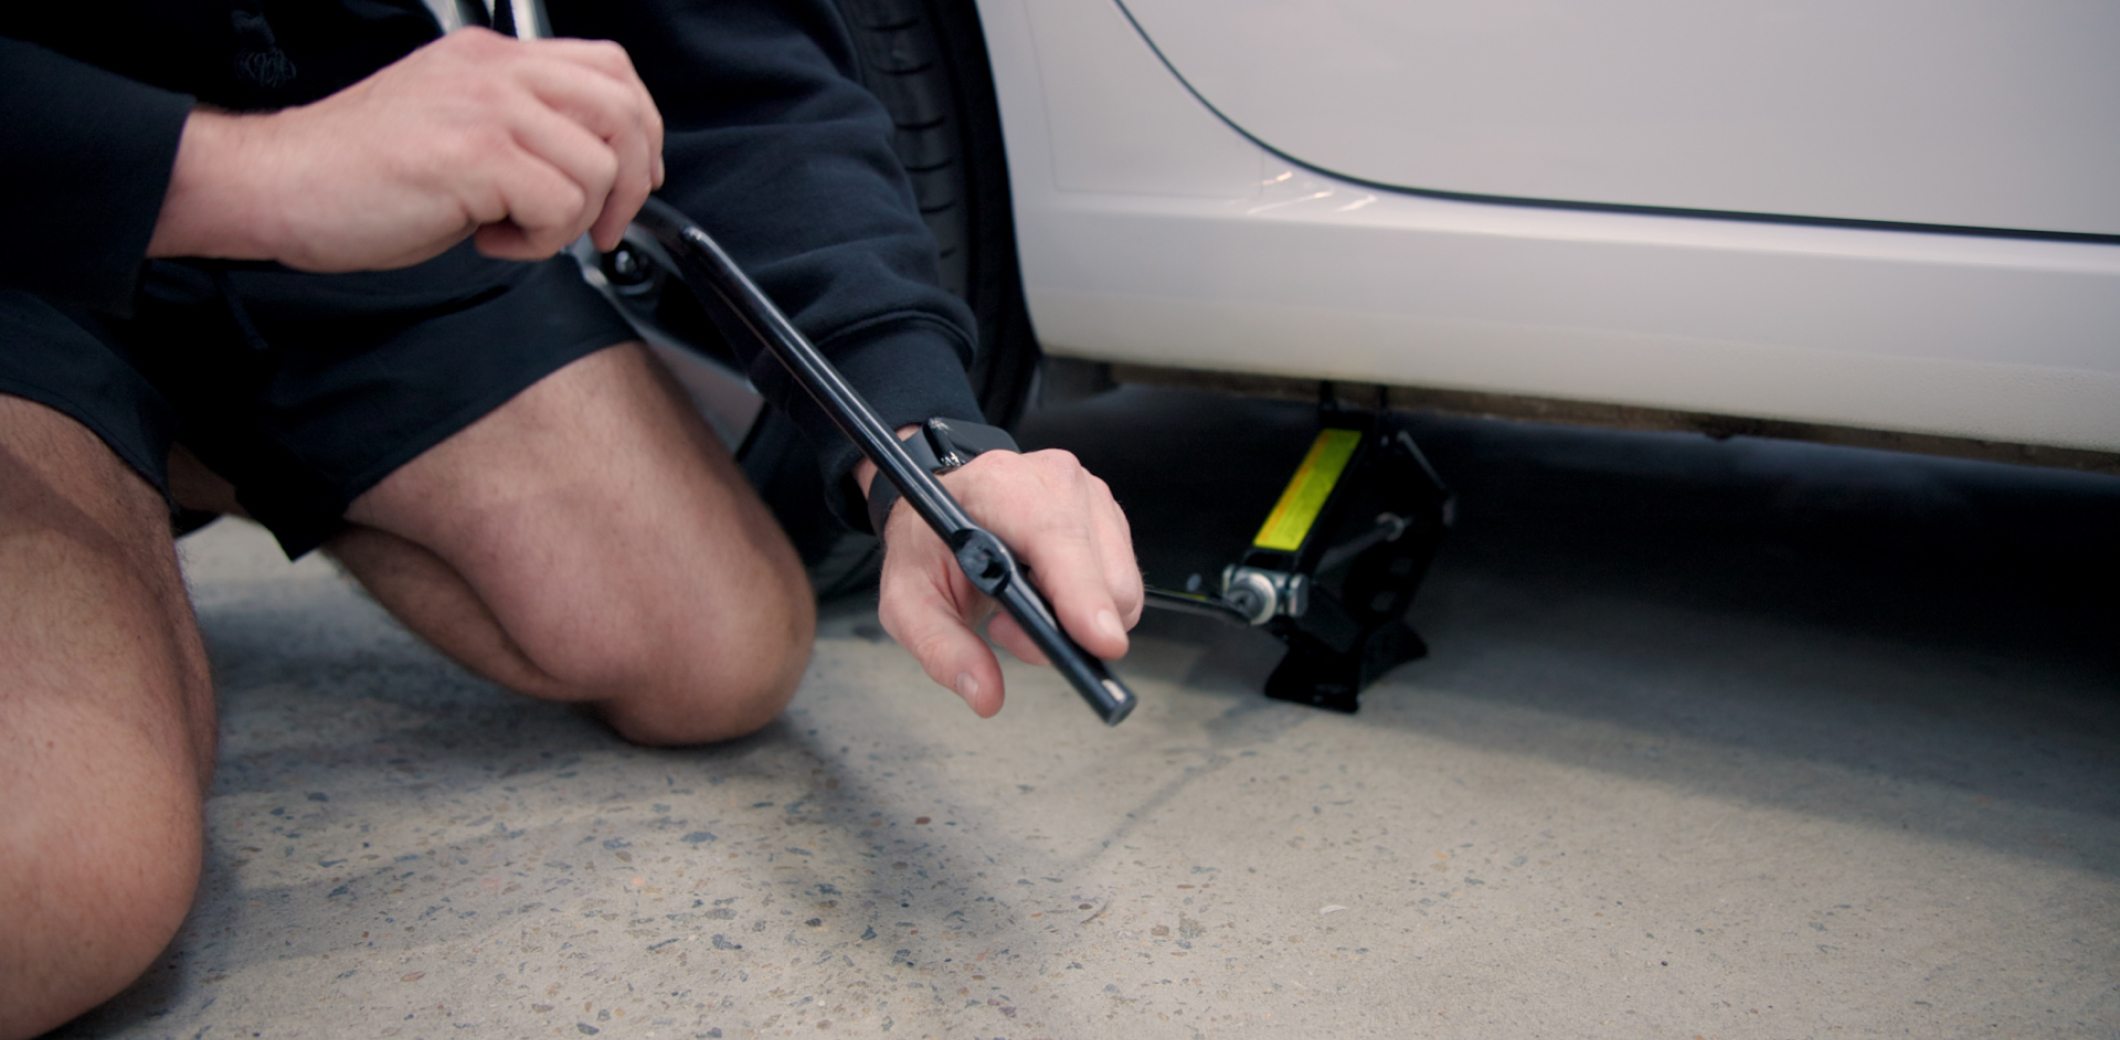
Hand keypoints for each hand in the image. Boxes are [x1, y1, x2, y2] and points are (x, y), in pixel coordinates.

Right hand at [149, 28, 663, 270]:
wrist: (275, 185)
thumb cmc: (354, 172)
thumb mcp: (454, 126)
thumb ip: (520, 127)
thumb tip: (594, 167)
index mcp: (493, 58)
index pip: (610, 69)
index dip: (639, 130)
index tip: (630, 181)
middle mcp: (495, 71)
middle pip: (622, 109)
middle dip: (628, 183)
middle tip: (597, 226)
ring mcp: (486, 108)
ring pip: (598, 166)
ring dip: (571, 221)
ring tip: (514, 230)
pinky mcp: (475, 155)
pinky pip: (559, 205)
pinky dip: (538, 242)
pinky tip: (488, 239)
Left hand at [862, 446, 1143, 716]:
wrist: (944, 506)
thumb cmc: (928, 544)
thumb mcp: (908, 599)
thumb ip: (942, 648)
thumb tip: (985, 694)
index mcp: (999, 485)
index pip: (1056, 535)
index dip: (1082, 591)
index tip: (1098, 642)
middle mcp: (1054, 480)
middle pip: (1101, 569)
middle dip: (1068, 625)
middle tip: (1005, 628)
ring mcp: (1089, 494)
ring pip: (1122, 584)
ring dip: (1078, 620)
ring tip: (1019, 608)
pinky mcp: (1109, 516)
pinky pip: (1123, 583)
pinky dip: (1089, 607)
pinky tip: (1043, 594)